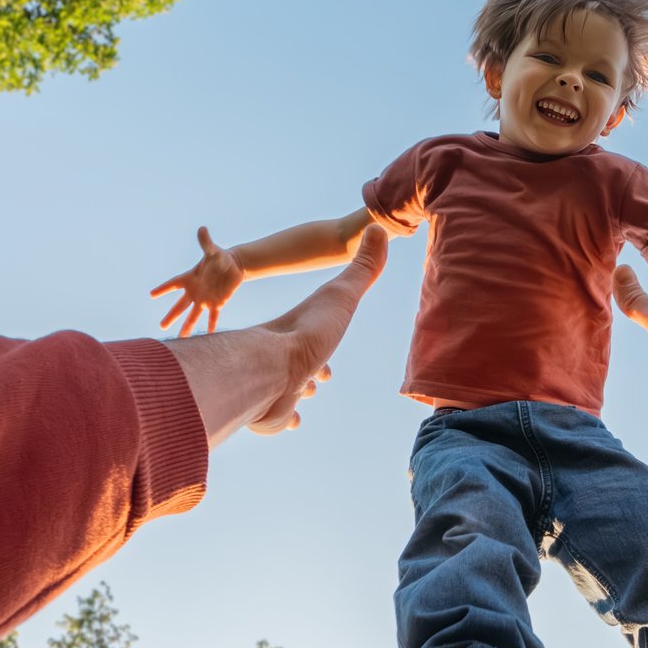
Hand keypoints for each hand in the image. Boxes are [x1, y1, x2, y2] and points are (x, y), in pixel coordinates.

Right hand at [151, 227, 243, 336]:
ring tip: (181, 338)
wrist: (233, 266)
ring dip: (187, 326)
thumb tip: (203, 229)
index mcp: (190, 278)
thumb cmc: (220, 257)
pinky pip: (213, 316)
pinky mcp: (217, 303)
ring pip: (194, 315)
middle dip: (171, 316)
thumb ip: (206, 243)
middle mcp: (195, 291)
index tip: (151, 294)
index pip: (173, 284)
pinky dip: (211, 325)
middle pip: (180, 306)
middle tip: (161, 327)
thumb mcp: (213, 250)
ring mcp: (205, 299)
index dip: (163, 288)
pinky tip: (209, 335)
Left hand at [249, 226, 388, 433]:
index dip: (325, 334)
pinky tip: (292, 421)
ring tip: (307, 391)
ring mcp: (276, 385)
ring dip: (299, 391)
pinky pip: (277, 418)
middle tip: (321, 374)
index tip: (328, 336)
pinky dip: (285, 419)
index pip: (316, 331)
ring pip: (288, 389)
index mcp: (302, 331)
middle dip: (313, 367)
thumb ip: (362, 267)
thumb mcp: (341, 295)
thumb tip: (380, 225)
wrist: (267, 370)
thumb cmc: (306, 333)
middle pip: (301, 361)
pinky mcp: (270, 413)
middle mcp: (285, 356)